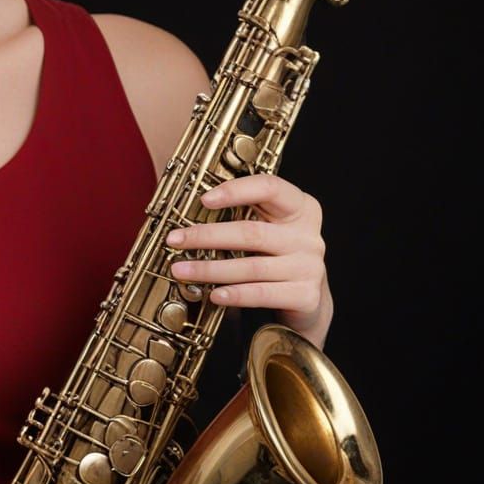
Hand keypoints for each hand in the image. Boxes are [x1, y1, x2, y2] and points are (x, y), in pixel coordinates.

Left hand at [166, 173, 332, 347]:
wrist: (306, 296)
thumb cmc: (275, 250)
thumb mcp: (267, 223)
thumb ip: (240, 210)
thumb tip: (186, 205)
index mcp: (300, 206)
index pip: (270, 187)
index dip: (235, 190)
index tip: (203, 199)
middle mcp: (308, 235)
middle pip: (251, 232)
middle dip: (206, 236)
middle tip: (174, 240)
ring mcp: (309, 267)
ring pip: (251, 267)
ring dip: (210, 269)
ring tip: (180, 269)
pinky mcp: (305, 296)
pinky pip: (262, 294)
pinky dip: (235, 294)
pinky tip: (213, 294)